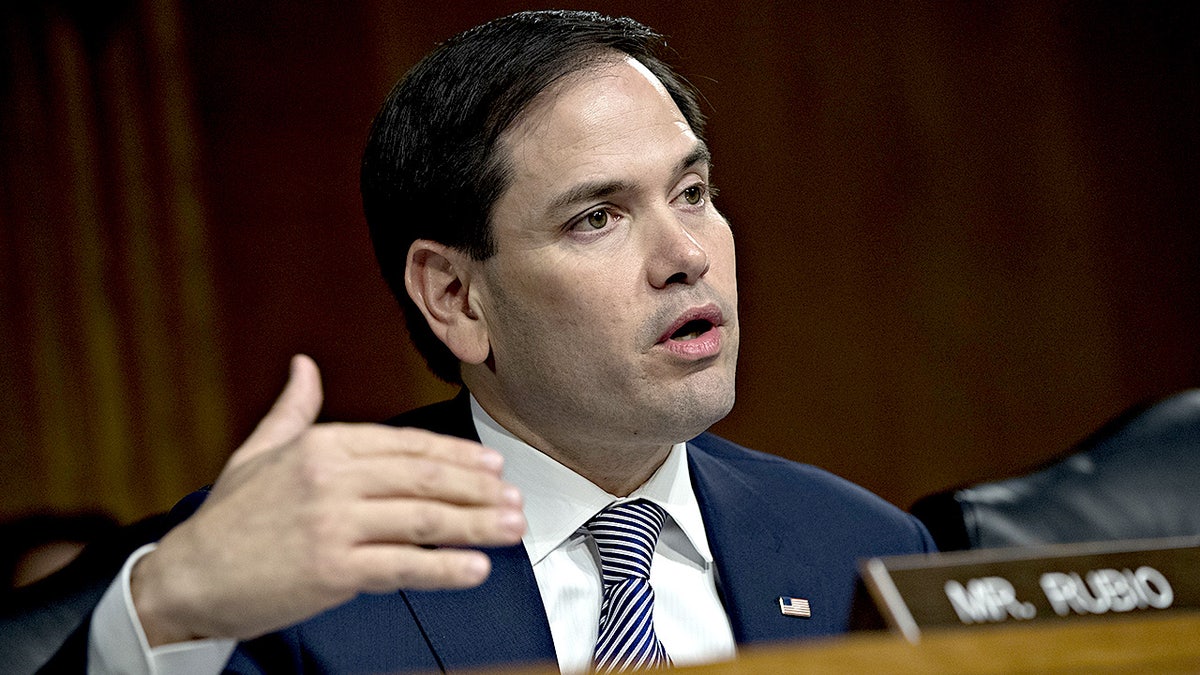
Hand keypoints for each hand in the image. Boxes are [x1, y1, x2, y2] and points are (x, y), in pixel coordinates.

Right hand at [130, 355, 523, 644]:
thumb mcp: (259, 452)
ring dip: (477, 525)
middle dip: (480, 490)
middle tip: (515, 501)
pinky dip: (445, 568)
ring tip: (510, 530)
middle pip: (426, 479)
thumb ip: (293, 410)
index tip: (493, 467)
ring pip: (425, 520)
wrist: (188, 579)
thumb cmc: (228, 520)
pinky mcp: (333, 570)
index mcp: (322, 446)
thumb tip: (303, 366)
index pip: (408, 445)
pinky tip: (476, 568)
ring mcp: (334, 524)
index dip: (457, 456)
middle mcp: (332, 479)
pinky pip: (404, 566)